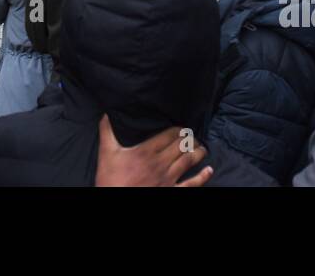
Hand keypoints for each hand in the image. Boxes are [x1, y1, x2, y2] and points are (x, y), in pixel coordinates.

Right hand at [95, 116, 210, 186]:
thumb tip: (106, 114)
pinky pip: (191, 184)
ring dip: (197, 152)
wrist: (116, 200)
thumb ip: (107, 132)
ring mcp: (168, 179)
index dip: (179, 129)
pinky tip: (209, 170)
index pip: (169, 135)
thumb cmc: (111, 179)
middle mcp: (160, 163)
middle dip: (189, 139)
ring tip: (202, 147)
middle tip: (193, 135)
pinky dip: (202, 177)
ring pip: (188, 161)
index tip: (182, 127)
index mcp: (146, 151)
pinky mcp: (171, 192)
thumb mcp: (106, 154)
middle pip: (181, 146)